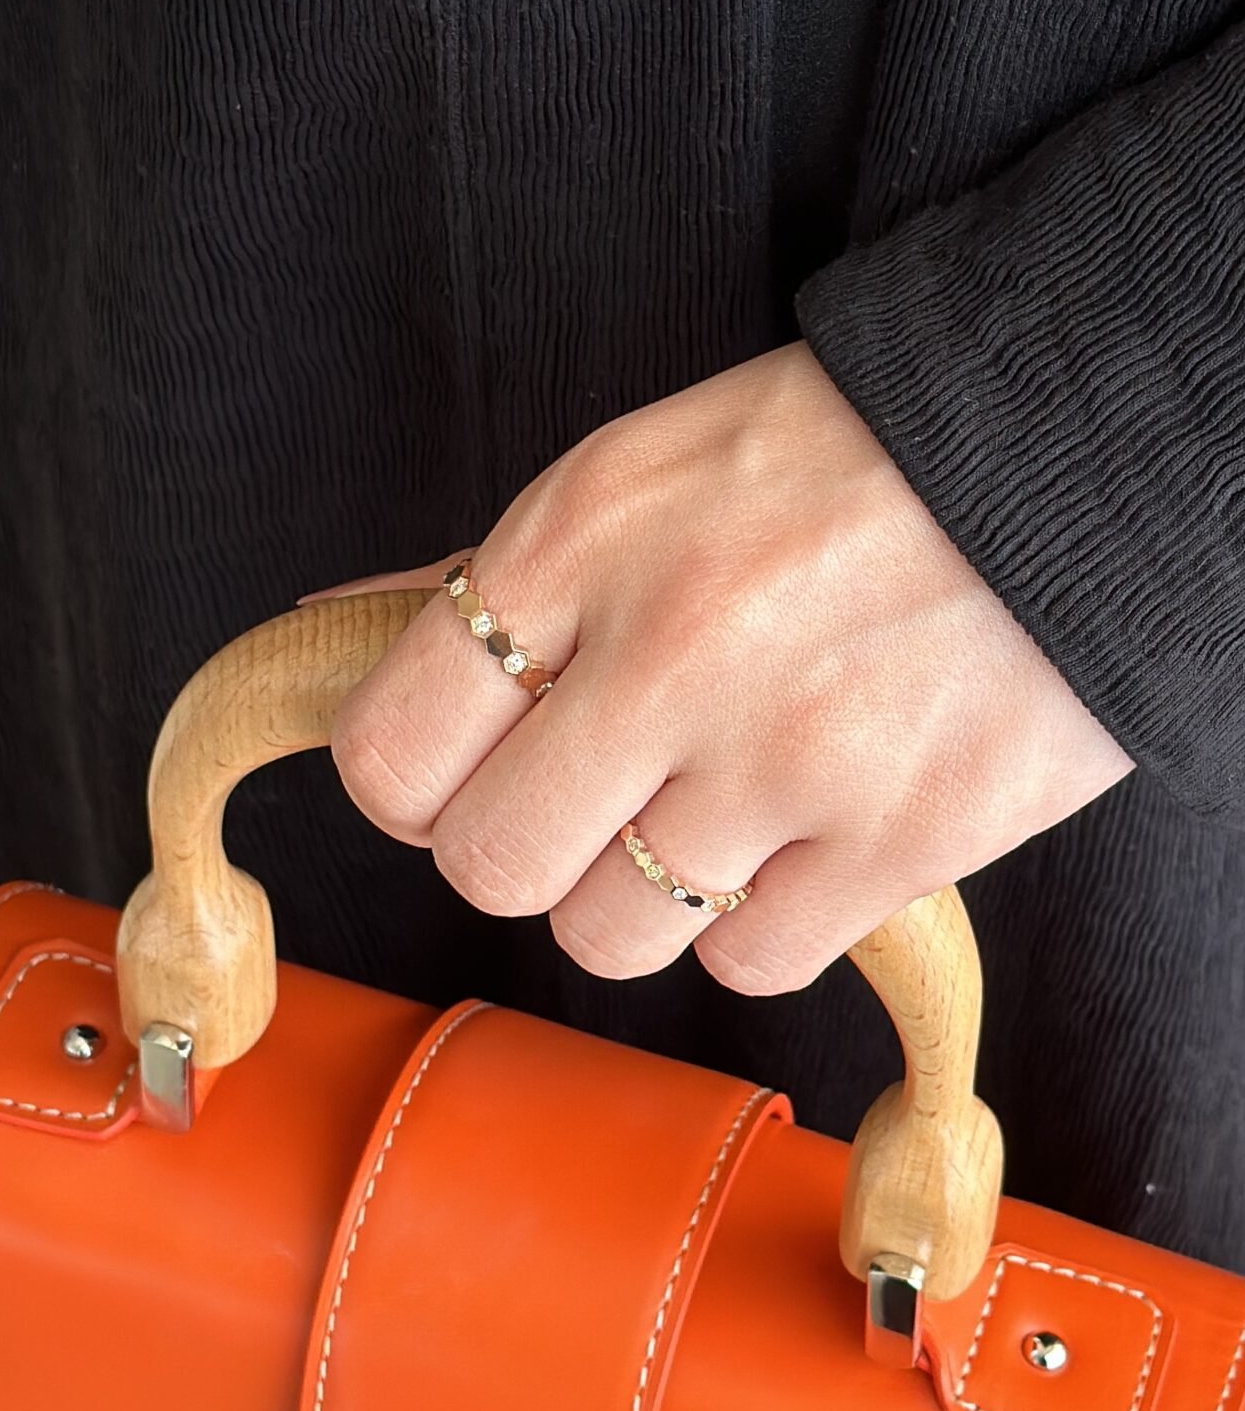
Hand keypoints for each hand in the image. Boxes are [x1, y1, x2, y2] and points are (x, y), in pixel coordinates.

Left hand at [317, 344, 1130, 995]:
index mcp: (582, 539)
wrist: (1070, 447)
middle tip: (589, 801)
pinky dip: (760, 921)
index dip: (418, 788)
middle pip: (490, 869)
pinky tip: (801, 835)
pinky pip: (748, 963)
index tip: (466, 776)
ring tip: (710, 812)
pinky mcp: (903, 839)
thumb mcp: (647, 470)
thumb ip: (503, 577)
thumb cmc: (843, 456)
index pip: (395, 749)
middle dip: (523, 851)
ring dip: (640, 897)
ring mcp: (788, 758)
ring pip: (609, 938)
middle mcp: (668, 652)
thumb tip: (339, 636)